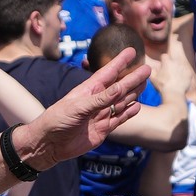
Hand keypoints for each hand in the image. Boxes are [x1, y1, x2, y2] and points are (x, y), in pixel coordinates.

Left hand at [13, 48, 149, 167]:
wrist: (49, 145)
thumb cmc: (57, 120)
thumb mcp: (78, 107)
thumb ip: (101, 98)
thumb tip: (121, 88)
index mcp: (88, 90)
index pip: (107, 73)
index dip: (120, 62)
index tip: (131, 51)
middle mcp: (95, 101)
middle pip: (118, 87)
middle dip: (132, 78)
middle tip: (147, 68)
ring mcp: (99, 115)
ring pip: (121, 102)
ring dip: (132, 94)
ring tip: (144, 84)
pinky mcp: (102, 129)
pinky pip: (119, 119)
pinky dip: (128, 113)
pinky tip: (137, 106)